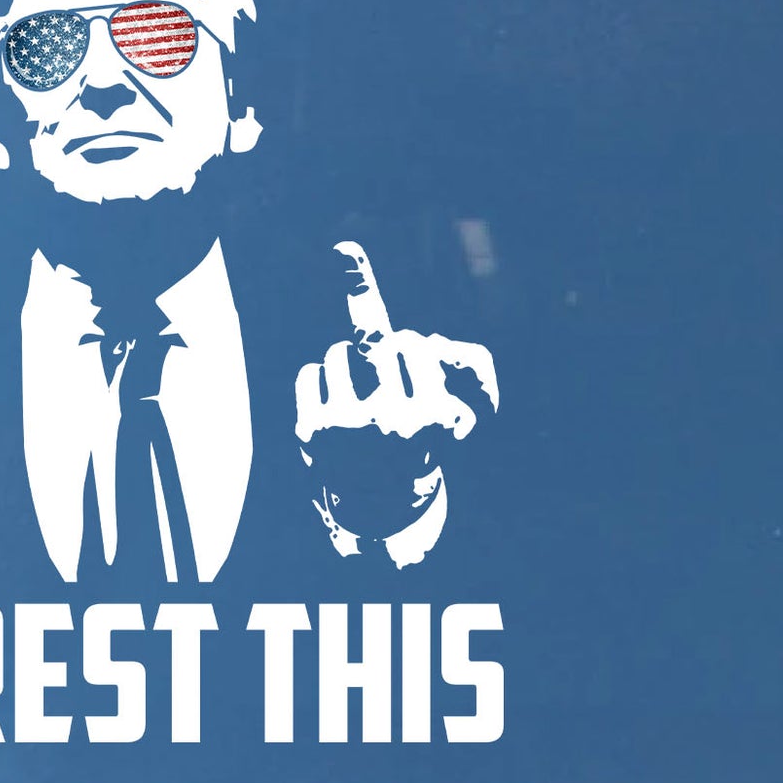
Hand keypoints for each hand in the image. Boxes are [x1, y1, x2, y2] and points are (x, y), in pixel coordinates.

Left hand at [293, 242, 498, 566]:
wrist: (381, 501)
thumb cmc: (425, 439)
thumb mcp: (465, 407)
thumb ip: (473, 367)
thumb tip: (434, 341)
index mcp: (433, 418)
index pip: (416, 346)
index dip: (409, 345)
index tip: (364, 282)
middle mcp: (389, 424)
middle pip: (379, 343)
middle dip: (383, 352)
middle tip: (384, 377)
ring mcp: (346, 428)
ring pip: (339, 352)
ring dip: (351, 364)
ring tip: (359, 396)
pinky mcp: (310, 431)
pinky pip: (309, 372)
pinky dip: (321, 381)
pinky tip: (334, 409)